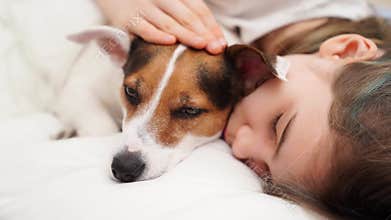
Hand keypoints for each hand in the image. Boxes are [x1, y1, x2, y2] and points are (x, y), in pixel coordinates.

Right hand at [96, 0, 225, 53]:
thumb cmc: (149, 6)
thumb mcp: (170, 5)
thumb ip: (189, 17)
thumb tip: (214, 40)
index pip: (199, 9)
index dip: (212, 26)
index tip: (221, 43)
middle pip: (187, 16)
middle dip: (204, 33)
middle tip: (215, 48)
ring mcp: (144, 8)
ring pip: (170, 22)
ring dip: (187, 35)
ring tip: (201, 45)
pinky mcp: (128, 19)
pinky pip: (145, 28)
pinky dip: (157, 35)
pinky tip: (171, 42)